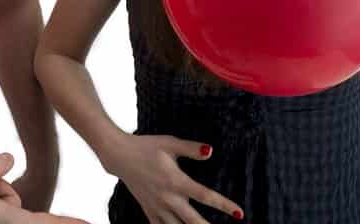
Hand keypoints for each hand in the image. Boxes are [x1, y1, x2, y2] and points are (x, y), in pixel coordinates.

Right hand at [100, 133, 243, 223]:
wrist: (119, 155)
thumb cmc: (147, 146)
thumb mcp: (170, 143)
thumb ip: (191, 148)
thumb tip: (211, 151)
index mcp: (176, 181)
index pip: (205, 196)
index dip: (224, 206)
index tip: (240, 214)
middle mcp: (167, 198)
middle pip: (193, 221)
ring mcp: (157, 207)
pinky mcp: (148, 210)